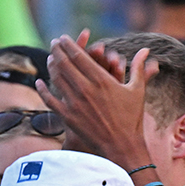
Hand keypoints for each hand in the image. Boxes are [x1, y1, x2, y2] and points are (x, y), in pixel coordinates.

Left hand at [39, 31, 157, 166]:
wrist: (122, 146)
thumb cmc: (132, 118)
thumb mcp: (137, 90)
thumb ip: (138, 67)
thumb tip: (145, 50)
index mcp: (101, 80)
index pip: (79, 56)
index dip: (68, 45)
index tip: (63, 38)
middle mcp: (85, 89)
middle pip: (65, 63)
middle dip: (57, 50)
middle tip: (53, 42)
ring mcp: (75, 103)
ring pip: (56, 79)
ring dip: (51, 65)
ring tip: (49, 57)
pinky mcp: (68, 117)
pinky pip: (50, 100)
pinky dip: (43, 90)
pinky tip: (39, 82)